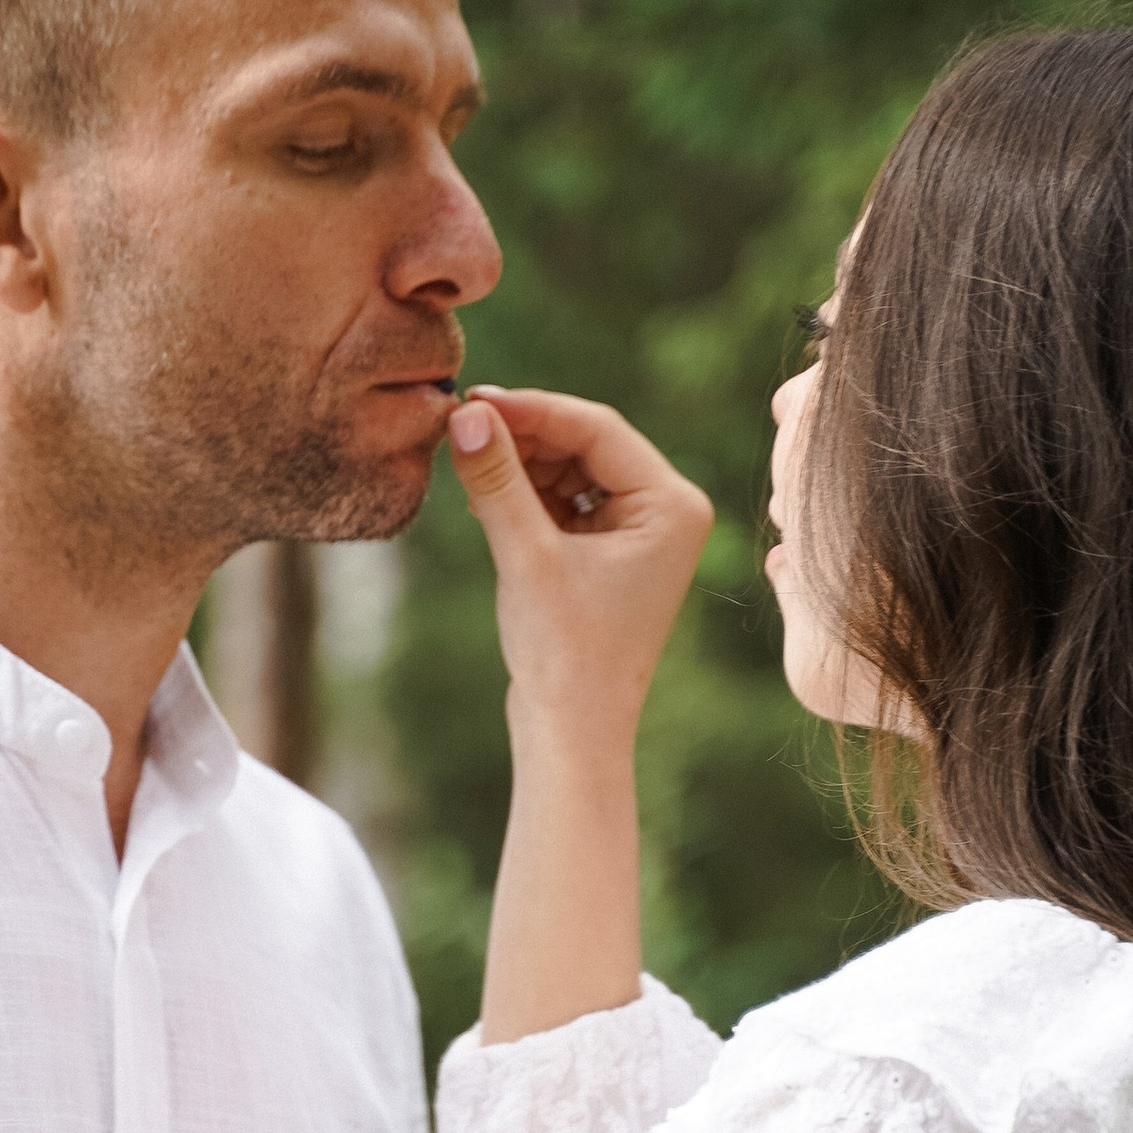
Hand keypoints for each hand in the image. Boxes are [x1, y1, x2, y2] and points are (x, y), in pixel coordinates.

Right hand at [447, 384, 712, 747]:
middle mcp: (666, 511)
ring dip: (518, 466)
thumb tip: (465, 414)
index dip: (533, 409)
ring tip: (464, 465)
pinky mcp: (608, 554)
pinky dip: (524, 496)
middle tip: (459, 425)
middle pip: (586, 444)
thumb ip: (497, 481)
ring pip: (570, 471)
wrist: (572, 733)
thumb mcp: (527, 556)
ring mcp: (639, 533)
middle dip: (523, 437)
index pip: (598, 429)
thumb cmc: (564, 654)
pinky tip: (482, 499)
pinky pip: (563, 503)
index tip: (473, 399)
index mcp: (673, 505)